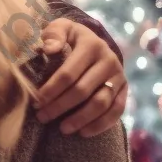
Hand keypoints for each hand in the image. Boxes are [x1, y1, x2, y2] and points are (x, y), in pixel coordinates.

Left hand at [33, 20, 126, 136]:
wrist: (93, 41)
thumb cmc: (69, 38)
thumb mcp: (60, 29)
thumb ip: (53, 35)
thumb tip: (49, 48)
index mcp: (91, 45)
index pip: (68, 73)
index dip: (51, 90)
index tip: (36, 103)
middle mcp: (108, 60)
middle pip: (83, 90)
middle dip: (60, 107)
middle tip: (43, 117)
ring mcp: (119, 76)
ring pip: (101, 103)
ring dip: (81, 119)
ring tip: (62, 129)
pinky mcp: (125, 89)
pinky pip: (116, 110)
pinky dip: (101, 124)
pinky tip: (83, 132)